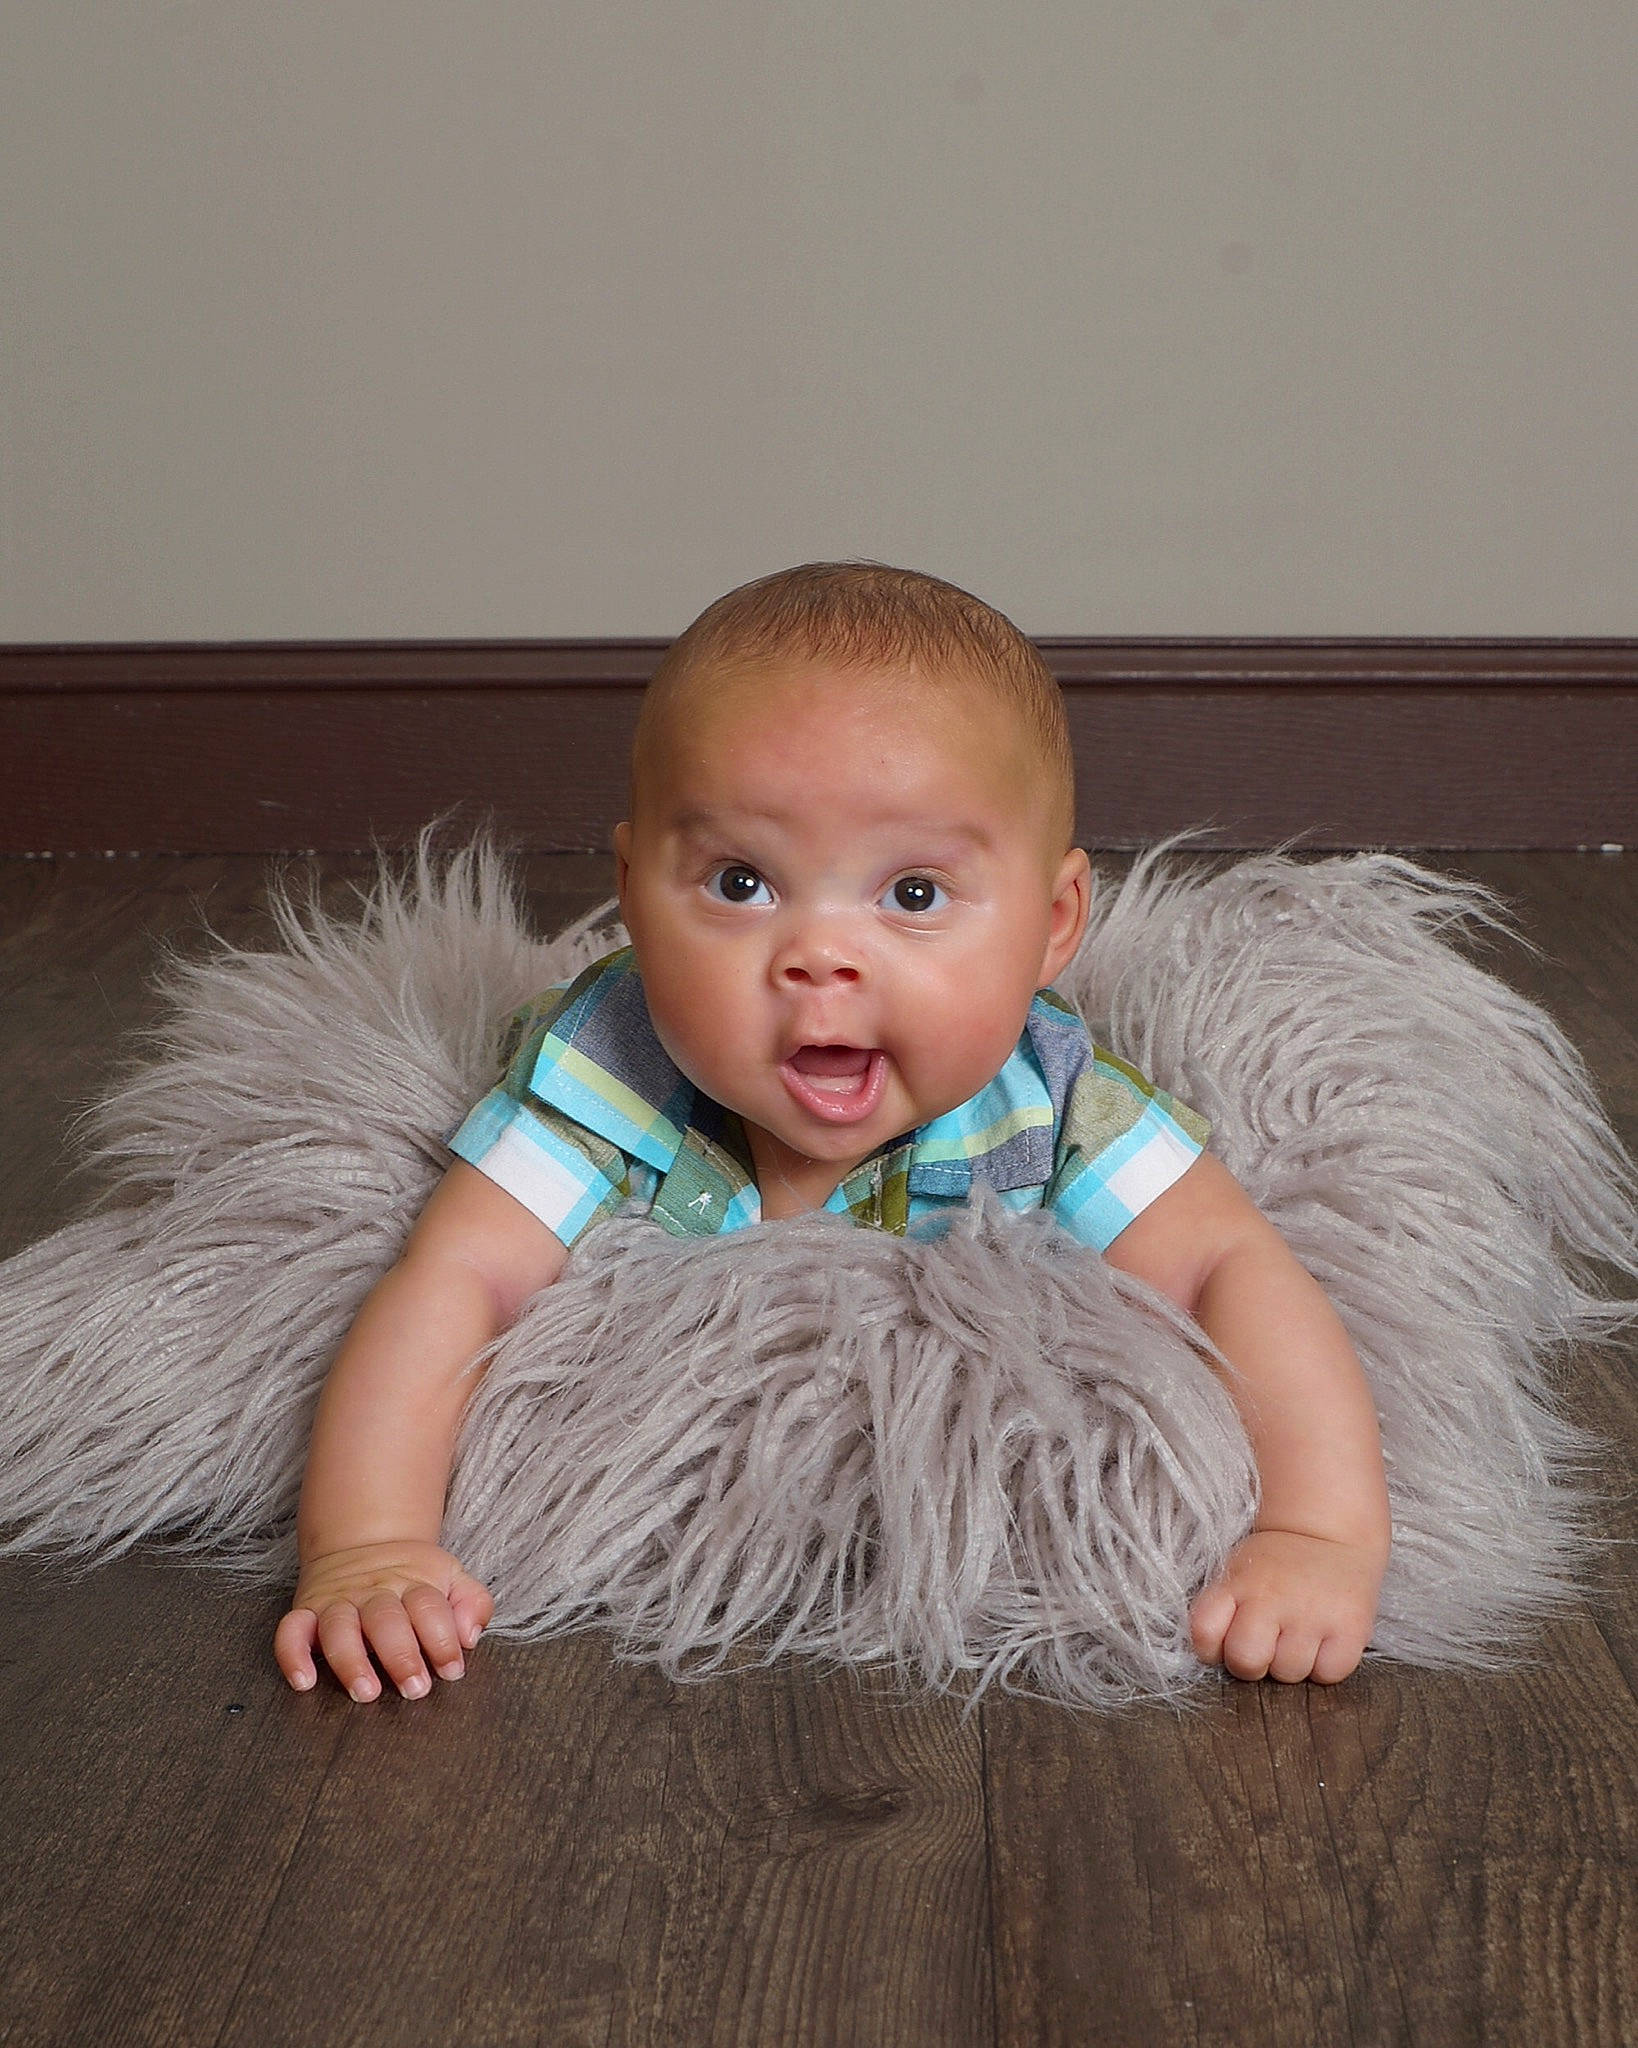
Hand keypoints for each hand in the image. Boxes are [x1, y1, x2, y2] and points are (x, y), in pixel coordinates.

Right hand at [274, 1540, 494, 1702]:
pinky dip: (292, 1655)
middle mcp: (373, 1593)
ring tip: (366, 1692)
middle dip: (401, 1656)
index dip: (443, 1640)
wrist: (365, 1539)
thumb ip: (472, 1603)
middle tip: (415, 1689)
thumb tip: (470, 1637)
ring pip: (338, 1627)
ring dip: (351, 1660)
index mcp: (413, 1584)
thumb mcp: (452, 1577)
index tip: (453, 1670)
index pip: (429, 1608)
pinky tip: (304, 1682)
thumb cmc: (414, 1576)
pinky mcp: (306, 1611)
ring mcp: (338, 1602)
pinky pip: (290, 1631)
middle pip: (385, 1620)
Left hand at [1188, 1526, 1384, 1684]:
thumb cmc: (1276, 1565)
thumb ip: (1220, 1610)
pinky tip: (1325, 1641)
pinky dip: (1326, 1666)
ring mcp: (1312, 1614)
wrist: (1329, 1533)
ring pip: (1289, 1673)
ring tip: (1299, 1634)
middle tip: (1267, 1644)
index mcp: (1238, 1584)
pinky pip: (1329, 1674)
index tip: (1227, 1640)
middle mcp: (1272, 1598)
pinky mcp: (1351, 1628)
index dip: (1211, 1648)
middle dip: (1252, 1664)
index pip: (1204, 1634)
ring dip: (1292, 1664)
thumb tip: (1215, 1656)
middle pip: (1246, 1661)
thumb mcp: (1238, 1573)